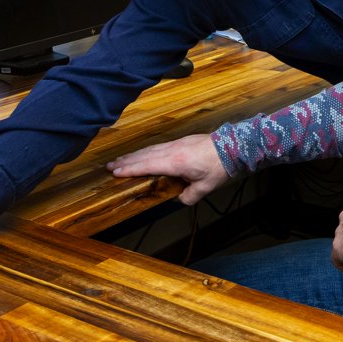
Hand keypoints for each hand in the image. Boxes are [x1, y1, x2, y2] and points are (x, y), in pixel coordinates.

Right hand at [108, 133, 231, 204]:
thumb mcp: (205, 187)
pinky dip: (145, 151)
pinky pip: (157, 146)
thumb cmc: (219, 166)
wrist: (232, 146)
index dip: (131, 169)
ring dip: (133, 155)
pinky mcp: (180, 141)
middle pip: (144, 156)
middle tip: (109, 167)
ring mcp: (175, 144)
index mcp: (175, 162)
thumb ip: (189, 196)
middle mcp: (171, 151)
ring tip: (119, 160)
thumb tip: (179, 200)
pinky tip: (141, 154)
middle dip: (126, 162)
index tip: (116, 172)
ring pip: (149, 149)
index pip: (147, 166)